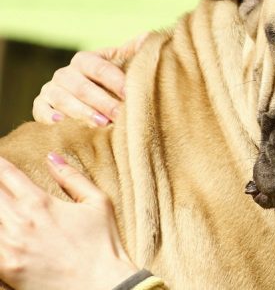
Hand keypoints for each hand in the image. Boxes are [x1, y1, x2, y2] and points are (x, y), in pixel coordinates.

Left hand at [0, 154, 136, 289]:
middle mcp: (19, 222)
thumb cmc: (104, 245)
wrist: (104, 286)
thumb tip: (52, 156)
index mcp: (40, 203)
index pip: (7, 173)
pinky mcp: (5, 269)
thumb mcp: (98, 203)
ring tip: (2, 208)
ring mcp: (8, 247)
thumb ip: (72, 177)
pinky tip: (2, 230)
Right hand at [32, 33, 146, 125]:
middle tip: (119, 115)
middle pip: (83, 87)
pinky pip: (40, 111)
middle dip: (103, 102)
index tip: (131, 94)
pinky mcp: (40, 106)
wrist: (83, 98)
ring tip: (101, 123)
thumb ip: (133, 52)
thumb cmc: (108, 81)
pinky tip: (60, 122)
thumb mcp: (120, 63)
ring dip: (82, 112)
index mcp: (85, 60)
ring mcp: (50, 89)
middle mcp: (65, 73)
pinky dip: (48, 116)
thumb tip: (148, 38)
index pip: (100, 68)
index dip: (115, 81)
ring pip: (63, 100)